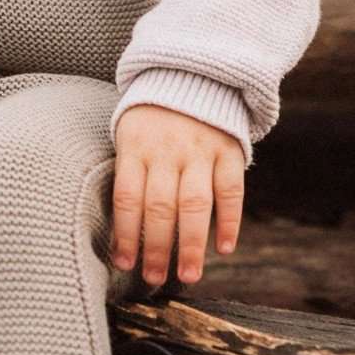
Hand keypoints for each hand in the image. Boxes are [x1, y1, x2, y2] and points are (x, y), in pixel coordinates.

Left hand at [109, 103, 245, 290]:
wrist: (194, 75)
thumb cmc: (153, 119)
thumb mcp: (130, 136)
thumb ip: (130, 176)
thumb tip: (123, 234)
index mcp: (136, 147)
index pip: (128, 198)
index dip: (126, 234)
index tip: (124, 264)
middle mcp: (168, 151)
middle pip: (160, 207)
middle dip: (157, 248)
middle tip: (154, 279)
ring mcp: (200, 151)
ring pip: (195, 204)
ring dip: (191, 244)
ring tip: (188, 275)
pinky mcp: (229, 151)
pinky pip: (230, 190)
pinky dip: (230, 221)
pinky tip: (223, 248)